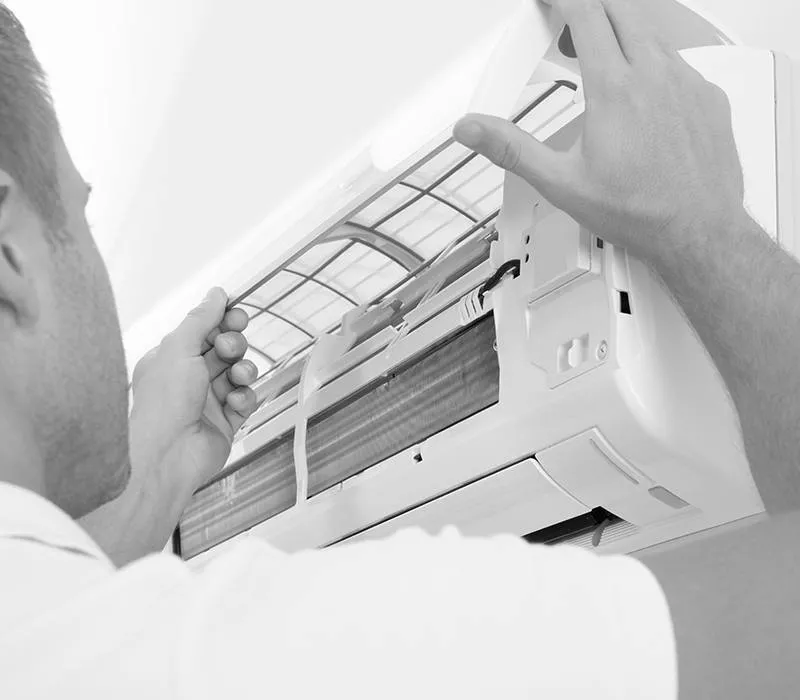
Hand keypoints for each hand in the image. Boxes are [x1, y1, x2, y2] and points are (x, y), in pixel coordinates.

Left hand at [130, 287, 258, 496]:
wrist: (167, 457)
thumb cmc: (163, 403)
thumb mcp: (179, 348)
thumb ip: (201, 319)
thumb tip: (216, 293)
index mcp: (171, 359)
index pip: (204, 331)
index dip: (223, 322)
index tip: (237, 315)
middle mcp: (189, 379)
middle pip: (225, 350)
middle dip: (234, 345)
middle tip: (229, 349)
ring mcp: (209, 402)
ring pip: (239, 374)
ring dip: (243, 371)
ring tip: (238, 377)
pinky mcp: (226, 423)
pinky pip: (245, 401)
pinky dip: (244, 399)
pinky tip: (234, 403)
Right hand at [453, 0, 745, 260]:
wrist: (697, 232)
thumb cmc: (640, 212)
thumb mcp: (560, 183)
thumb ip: (512, 149)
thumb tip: (474, 130)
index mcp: (614, 91)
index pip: (586, 15)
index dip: (563, 1)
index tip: (552, 2)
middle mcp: (655, 77)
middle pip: (621, 11)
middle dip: (592, 9)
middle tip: (573, 28)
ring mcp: (687, 84)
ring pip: (652, 36)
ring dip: (624, 38)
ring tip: (604, 67)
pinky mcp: (709, 98)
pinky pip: (680, 64)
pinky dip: (655, 67)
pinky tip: (644, 97)